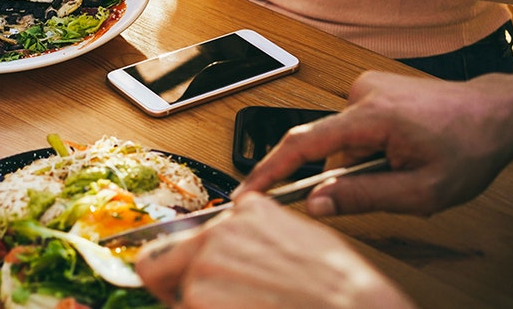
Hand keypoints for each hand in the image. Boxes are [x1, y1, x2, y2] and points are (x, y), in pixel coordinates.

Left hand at [135, 192, 414, 307]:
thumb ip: (259, 236)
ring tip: (250, 308)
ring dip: (201, 308)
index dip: (185, 262)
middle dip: (167, 285)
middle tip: (186, 302)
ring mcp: (206, 267)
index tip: (182, 276)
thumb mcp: (304, 239)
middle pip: (157, 262)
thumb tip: (240, 244)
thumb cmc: (343, 287)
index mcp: (244, 213)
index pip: (190, 234)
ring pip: (179, 298)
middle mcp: (218, 234)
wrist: (355, 308)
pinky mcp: (200, 298)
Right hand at [237, 71, 512, 216]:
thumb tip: (317, 203)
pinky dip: (369, 145)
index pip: (304, 143)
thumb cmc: (469, 146)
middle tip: (389, 184)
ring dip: (363, 160)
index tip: (247, 192)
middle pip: (326, 146)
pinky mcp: (371, 88)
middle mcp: (362, 93)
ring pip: (342, 140)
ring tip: (406, 163)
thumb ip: (364, 198)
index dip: (269, 170)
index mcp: (372, 116)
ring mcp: (366, 87)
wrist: (498, 112)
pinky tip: (402, 146)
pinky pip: (354, 127)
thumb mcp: (423, 191)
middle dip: (347, 173)